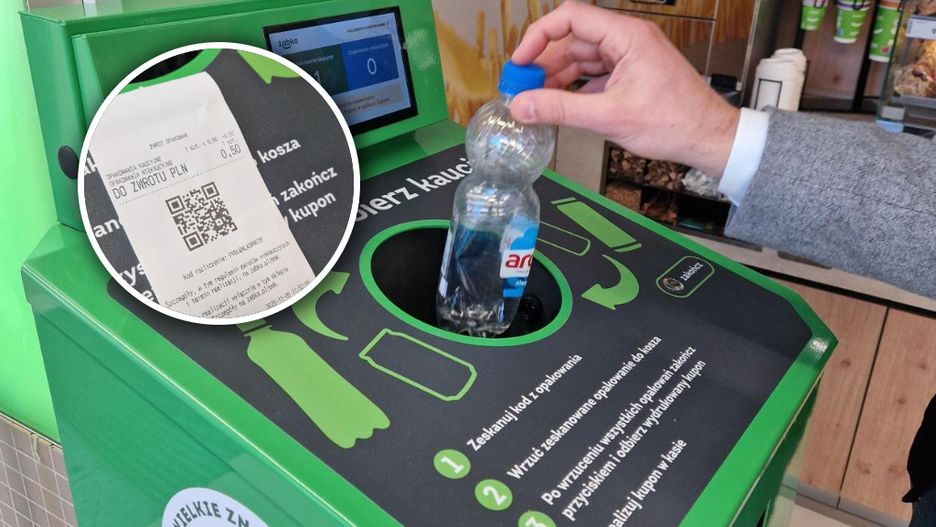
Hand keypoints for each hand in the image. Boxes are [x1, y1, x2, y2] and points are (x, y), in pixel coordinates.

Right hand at [510, 1, 738, 176]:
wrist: (709, 138)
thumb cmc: (676, 122)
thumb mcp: (609, 117)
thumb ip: (560, 109)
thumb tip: (523, 105)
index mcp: (626, 36)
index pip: (571, 17)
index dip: (539, 36)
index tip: (520, 61)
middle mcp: (628, 40)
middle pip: (573, 40)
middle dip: (545, 63)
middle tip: (522, 88)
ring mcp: (630, 57)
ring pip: (582, 59)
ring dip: (558, 78)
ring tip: (537, 101)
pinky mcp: (631, 75)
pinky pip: (595, 74)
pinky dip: (575, 89)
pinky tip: (561, 107)